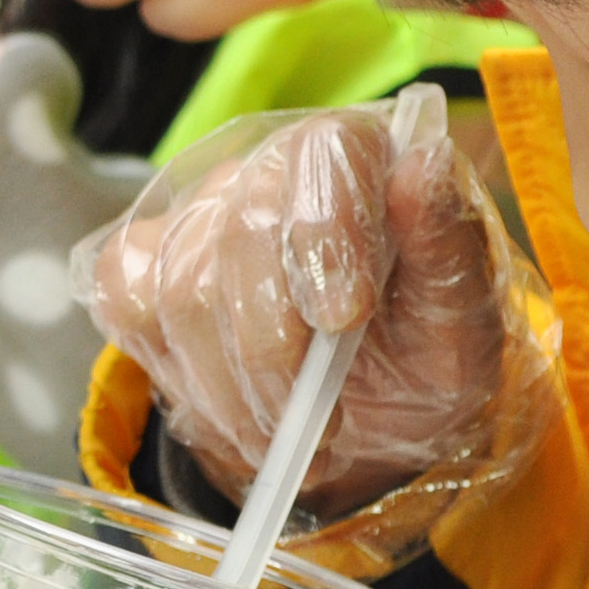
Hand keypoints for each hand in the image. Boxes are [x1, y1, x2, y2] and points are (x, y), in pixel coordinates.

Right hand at [76, 92, 526, 531]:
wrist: (372, 403)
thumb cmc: (422, 350)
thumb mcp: (463, 320)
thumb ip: (448, 248)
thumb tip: (423, 166)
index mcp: (358, 153)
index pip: (322, 158)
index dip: (323, 234)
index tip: (343, 318)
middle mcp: (269, 165)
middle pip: (239, 233)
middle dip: (274, 350)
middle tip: (320, 427)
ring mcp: (196, 210)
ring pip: (181, 287)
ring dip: (233, 388)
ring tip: (287, 435)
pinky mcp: (139, 260)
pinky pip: (125, 303)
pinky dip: (179, 375)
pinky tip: (233, 407)